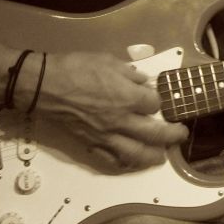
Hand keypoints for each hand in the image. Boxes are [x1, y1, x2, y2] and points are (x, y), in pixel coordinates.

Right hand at [20, 52, 188, 170]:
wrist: (43, 85)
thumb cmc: (76, 68)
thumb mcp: (108, 61)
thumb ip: (130, 73)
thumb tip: (143, 80)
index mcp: (127, 96)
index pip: (155, 104)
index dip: (159, 101)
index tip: (158, 99)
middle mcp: (120, 119)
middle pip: (154, 133)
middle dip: (172, 135)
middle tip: (181, 134)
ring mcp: (105, 134)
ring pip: (135, 153)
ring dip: (152, 156)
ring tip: (162, 156)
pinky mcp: (90, 143)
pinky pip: (110, 158)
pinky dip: (124, 162)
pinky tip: (130, 161)